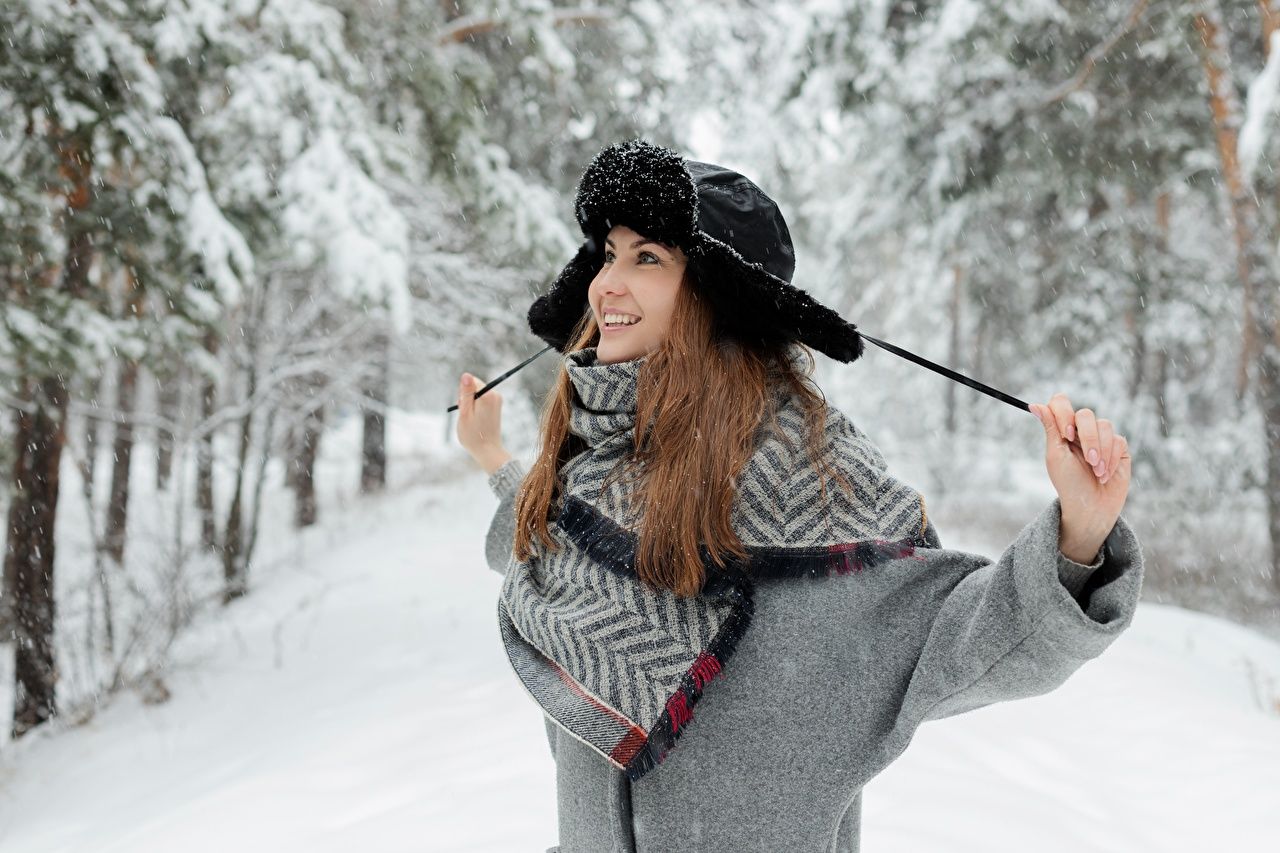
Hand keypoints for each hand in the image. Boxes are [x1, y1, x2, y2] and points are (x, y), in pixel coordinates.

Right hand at [455, 373, 510, 474]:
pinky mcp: (496, 406)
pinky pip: (481, 401)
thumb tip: (466, 375)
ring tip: (472, 420)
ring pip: (477, 394)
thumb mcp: (465, 413)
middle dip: (467, 399)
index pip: (471, 381)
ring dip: (470, 405)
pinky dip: (476, 409)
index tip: (465, 408)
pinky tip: (476, 420)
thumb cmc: (473, 434)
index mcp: (488, 395)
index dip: (463, 394)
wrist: (488, 451)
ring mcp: (497, 401)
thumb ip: (465, 393)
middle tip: (468, 416)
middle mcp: (495, 395)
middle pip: (474, 387)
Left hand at [1029, 393, 1130, 558]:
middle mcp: (1082, 431)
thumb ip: (1051, 428)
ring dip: (1101, 452)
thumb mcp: (1056, 455)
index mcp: (1062, 430)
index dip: (1064, 413)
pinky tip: (1105, 474)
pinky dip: (1112, 459)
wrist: (1091, 507)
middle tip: (1088, 460)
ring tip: (1096, 472)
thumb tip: (1034, 405)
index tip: (1066, 435)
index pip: (1061, 403)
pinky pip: (1119, 441)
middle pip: (1086, 414)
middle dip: (1088, 438)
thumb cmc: (1069, 484)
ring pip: (1105, 426)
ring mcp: (1101, 438)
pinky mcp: (1119, 448)